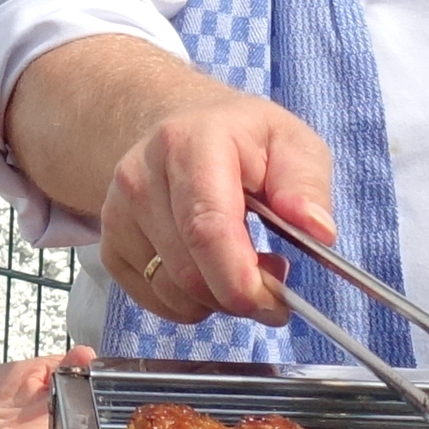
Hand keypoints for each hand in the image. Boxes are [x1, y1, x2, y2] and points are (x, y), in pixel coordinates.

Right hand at [97, 89, 336, 327]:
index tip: (275, 303)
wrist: (179, 126)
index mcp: (190, 143)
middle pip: (188, 271)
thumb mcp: (291, 142)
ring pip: (171, 292)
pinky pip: (154, 299)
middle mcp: (141, 176)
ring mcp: (118, 212)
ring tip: (242, 266)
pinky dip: (190, 302)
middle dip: (239, 296)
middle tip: (274, 287)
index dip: (239, 279)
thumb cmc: (242, 140)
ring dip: (217, 300)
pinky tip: (209, 270)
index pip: (206, 227)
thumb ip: (307, 185)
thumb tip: (318, 228)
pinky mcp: (110, 243)